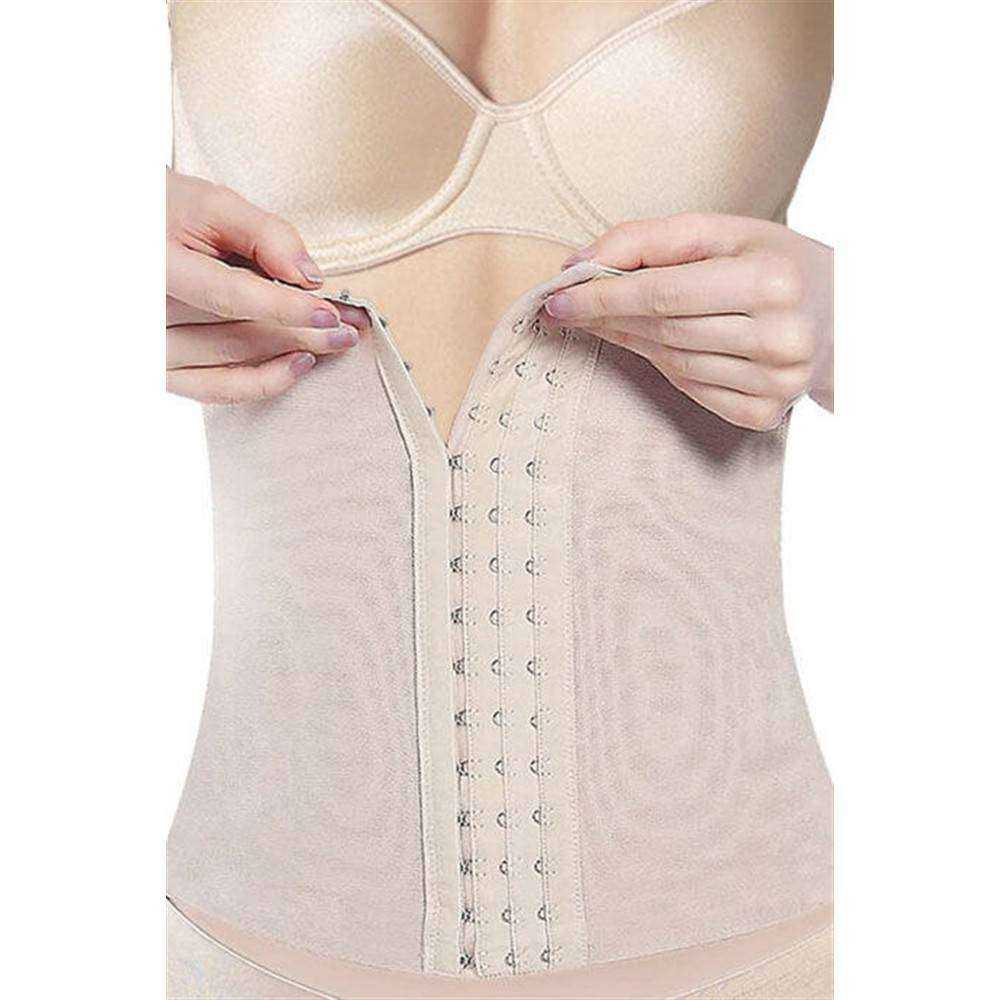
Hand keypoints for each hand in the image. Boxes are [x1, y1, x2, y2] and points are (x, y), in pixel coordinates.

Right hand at [166, 169, 368, 403]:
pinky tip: (300, 366)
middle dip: (304, 332)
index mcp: (153, 267)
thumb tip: (309, 276)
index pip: (228, 296)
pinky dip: (262, 382)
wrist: (120, 231)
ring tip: (338, 342)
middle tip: (352, 328)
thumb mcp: (210, 203)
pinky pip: (215, 390)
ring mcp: (149, 351)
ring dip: (293, 353)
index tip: (331, 313)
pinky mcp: (160, 371)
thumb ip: (263, 234)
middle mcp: (145, 317)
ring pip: (234, 361)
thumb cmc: (163, 211)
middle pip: (239, 334)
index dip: (285, 308)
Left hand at [544, 214, 833, 429]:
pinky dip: (664, 368)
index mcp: (772, 280)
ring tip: (608, 321)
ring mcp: (776, 383)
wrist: (847, 315)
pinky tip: (653, 346)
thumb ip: (650, 240)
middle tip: (568, 308)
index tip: (558, 297)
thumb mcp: (724, 231)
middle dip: (609, 317)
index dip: (603, 296)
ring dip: (630, 342)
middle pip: (664, 330)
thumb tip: (578, 265)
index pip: (663, 293)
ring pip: (672, 363)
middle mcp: (780, 337)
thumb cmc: (774, 262)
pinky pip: (692, 390)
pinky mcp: (765, 414)